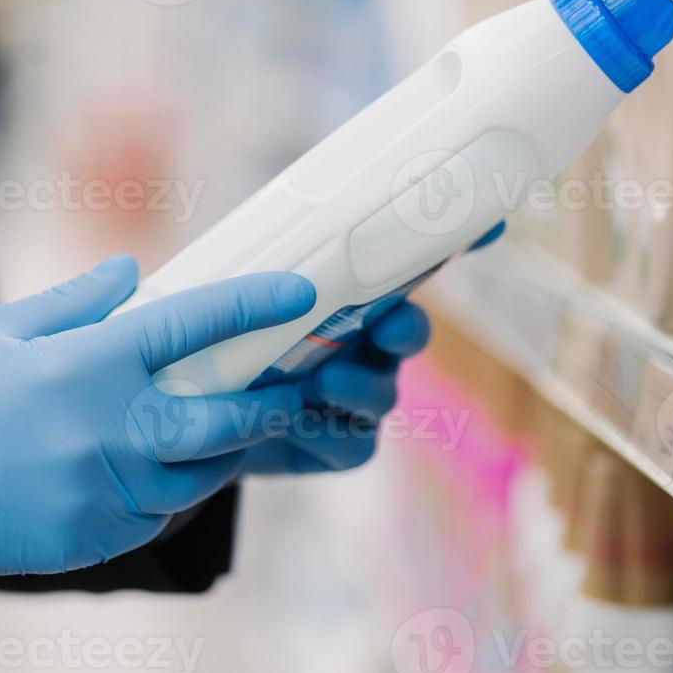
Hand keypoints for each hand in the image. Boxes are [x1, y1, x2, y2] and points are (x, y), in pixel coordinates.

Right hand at [0, 255, 313, 575]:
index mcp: (87, 364)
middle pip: (224, 420)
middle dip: (270, 405)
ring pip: (199, 478)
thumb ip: (75, 302)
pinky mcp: (90, 536)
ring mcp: (102, 490)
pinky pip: (157, 516)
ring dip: (223, 453)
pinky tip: (159, 472)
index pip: (192, 325)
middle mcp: (107, 429)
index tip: (297, 293)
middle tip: (291, 391)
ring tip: (230, 431)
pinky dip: (170, 493)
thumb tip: (133, 271)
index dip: (253, 305)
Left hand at [240, 220, 503, 474]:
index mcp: (346, 296)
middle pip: (409, 331)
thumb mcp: (229, 292)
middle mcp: (363, 345)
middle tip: (387, 325)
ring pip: (382, 394)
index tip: (490, 227)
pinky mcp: (338, 446)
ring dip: (359, 386)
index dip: (453, 244)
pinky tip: (297, 424)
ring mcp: (356, 398)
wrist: (183, 419)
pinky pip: (354, 444)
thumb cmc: (219, 338)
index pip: (407, 265)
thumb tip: (280, 233)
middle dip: (406, 328)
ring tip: (322, 380)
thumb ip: (256, 268)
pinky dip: (330, 434)